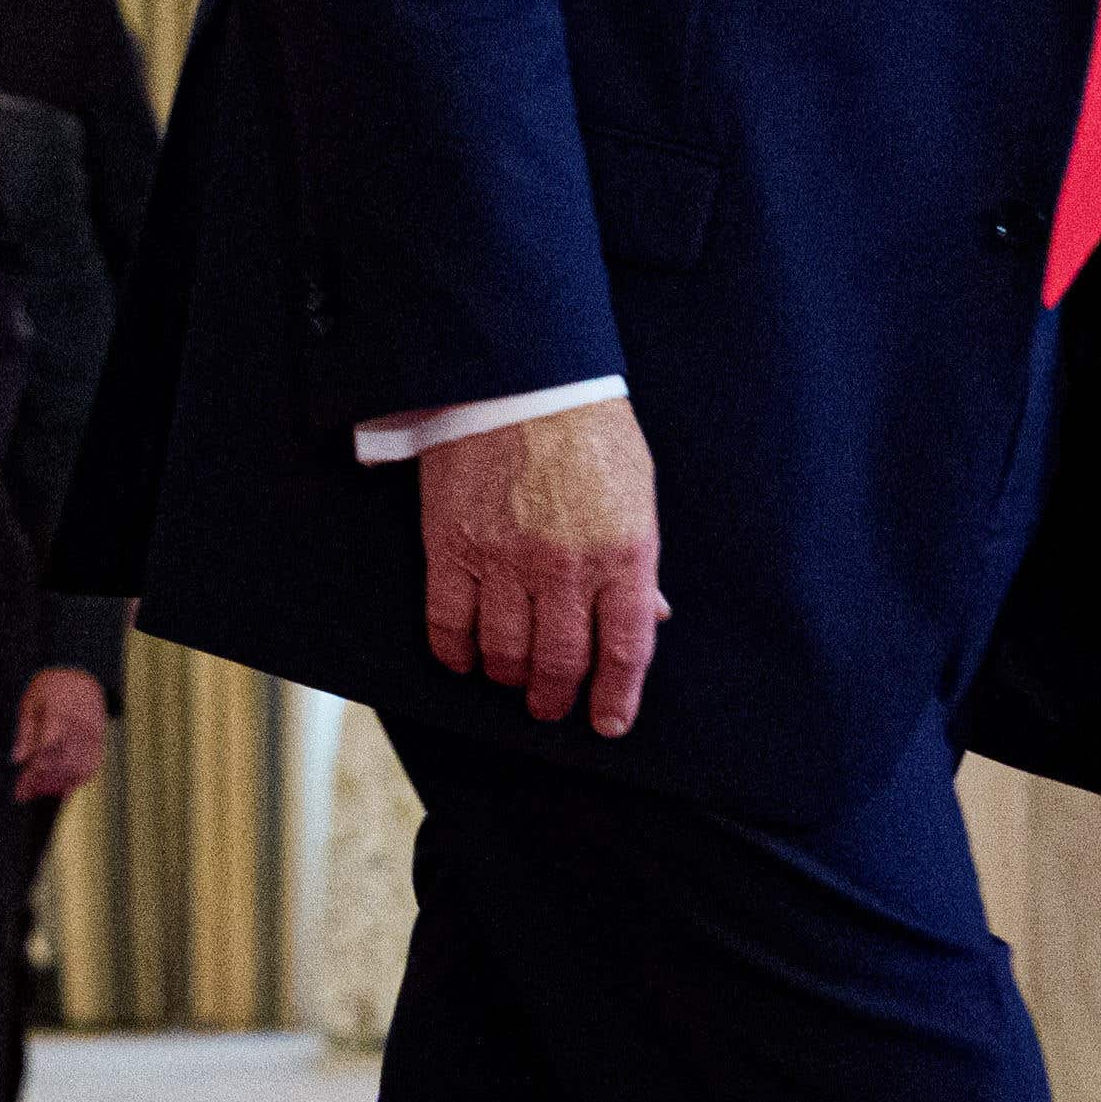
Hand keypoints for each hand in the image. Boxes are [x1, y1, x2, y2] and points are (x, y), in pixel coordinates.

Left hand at [10, 660, 114, 804]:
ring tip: (37, 793)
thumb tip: (17, 760)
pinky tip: (62, 788)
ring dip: (57, 785)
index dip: (33, 772)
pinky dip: (77, 780)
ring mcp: (92, 735)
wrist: (80, 673)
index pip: (46, 750)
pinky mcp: (99, 740)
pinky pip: (91, 766)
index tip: (19, 789)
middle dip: (40, 783)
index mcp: (58, 713)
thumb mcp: (30, 702)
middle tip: (22, 794)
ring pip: (76, 769)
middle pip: (60, 764)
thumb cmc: (50, 687)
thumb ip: (25, 732)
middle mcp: (78, 726)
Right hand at [418, 402, 660, 737]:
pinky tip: (464, 659)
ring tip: (511, 680)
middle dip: (557, 696)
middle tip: (551, 706)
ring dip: (509, 678)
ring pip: (505, 652)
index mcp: (625, 551)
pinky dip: (456, 653)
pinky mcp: (452, 545)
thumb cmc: (587, 430)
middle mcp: (567, 564)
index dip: (616, 698)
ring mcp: (506, 558)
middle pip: (561, 662)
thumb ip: (640, 562)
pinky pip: (449, 623)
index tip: (608, 724)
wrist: (519, 376)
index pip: (624, 649)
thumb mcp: (637, 491)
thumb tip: (651, 618)